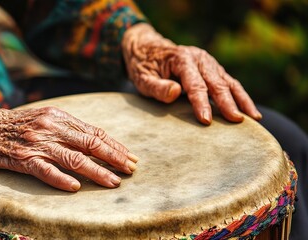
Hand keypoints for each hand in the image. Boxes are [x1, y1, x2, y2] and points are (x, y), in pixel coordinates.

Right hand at [0, 98, 138, 191]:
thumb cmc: (11, 125)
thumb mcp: (40, 118)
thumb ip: (64, 128)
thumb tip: (92, 141)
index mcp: (57, 116)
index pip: (93, 131)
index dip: (115, 145)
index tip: (131, 156)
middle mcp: (50, 127)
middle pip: (90, 143)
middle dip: (115, 157)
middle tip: (132, 170)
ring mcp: (36, 143)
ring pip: (74, 158)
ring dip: (97, 172)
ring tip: (113, 183)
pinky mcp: (21, 158)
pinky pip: (45, 170)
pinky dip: (61, 179)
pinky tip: (75, 187)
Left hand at [121, 23, 261, 124]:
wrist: (147, 48)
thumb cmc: (143, 66)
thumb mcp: (142, 77)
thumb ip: (157, 86)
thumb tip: (176, 92)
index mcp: (182, 59)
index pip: (195, 84)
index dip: (201, 103)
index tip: (206, 120)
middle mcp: (200, 58)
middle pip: (216, 83)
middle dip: (227, 103)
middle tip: (237, 121)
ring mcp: (209, 63)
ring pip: (228, 82)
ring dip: (241, 100)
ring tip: (253, 118)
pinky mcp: (213, 69)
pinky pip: (229, 83)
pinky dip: (240, 96)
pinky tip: (249, 111)